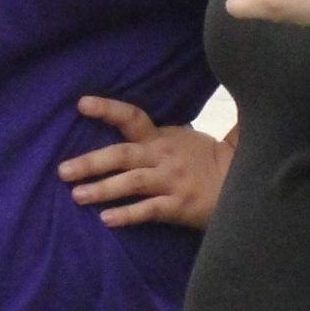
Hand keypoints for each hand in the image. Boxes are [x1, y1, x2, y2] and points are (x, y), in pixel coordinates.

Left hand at [59, 97, 230, 227]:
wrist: (246, 186)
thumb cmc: (216, 161)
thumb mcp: (194, 136)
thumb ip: (174, 125)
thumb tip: (187, 90)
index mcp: (164, 137)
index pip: (132, 117)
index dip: (107, 109)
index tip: (81, 104)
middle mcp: (164, 156)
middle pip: (121, 155)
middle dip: (90, 162)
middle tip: (63, 171)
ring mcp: (171, 181)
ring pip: (130, 183)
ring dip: (101, 189)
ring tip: (76, 196)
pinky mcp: (179, 206)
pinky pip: (148, 210)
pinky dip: (127, 214)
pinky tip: (107, 220)